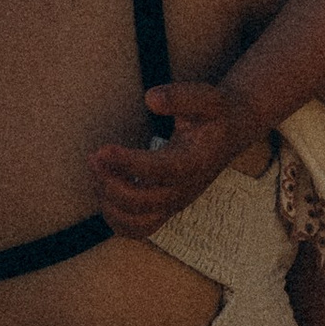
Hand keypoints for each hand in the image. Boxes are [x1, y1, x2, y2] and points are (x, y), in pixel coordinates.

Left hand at [88, 82, 270, 238]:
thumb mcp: (206, 97)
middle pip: (141, 201)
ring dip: (109, 202)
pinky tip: (104, 189)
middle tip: (94, 157)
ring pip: (136, 222)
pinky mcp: (166, 209)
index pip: (158, 171)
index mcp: (194, 163)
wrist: (230, 133)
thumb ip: (180, 96)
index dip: (127, 163)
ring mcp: (175, 203)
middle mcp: (184, 189)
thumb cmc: (214, 115)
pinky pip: (136, 228)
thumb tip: (151, 98)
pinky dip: (115, 217)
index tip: (103, 149)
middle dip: (110, 182)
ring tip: (98, 172)